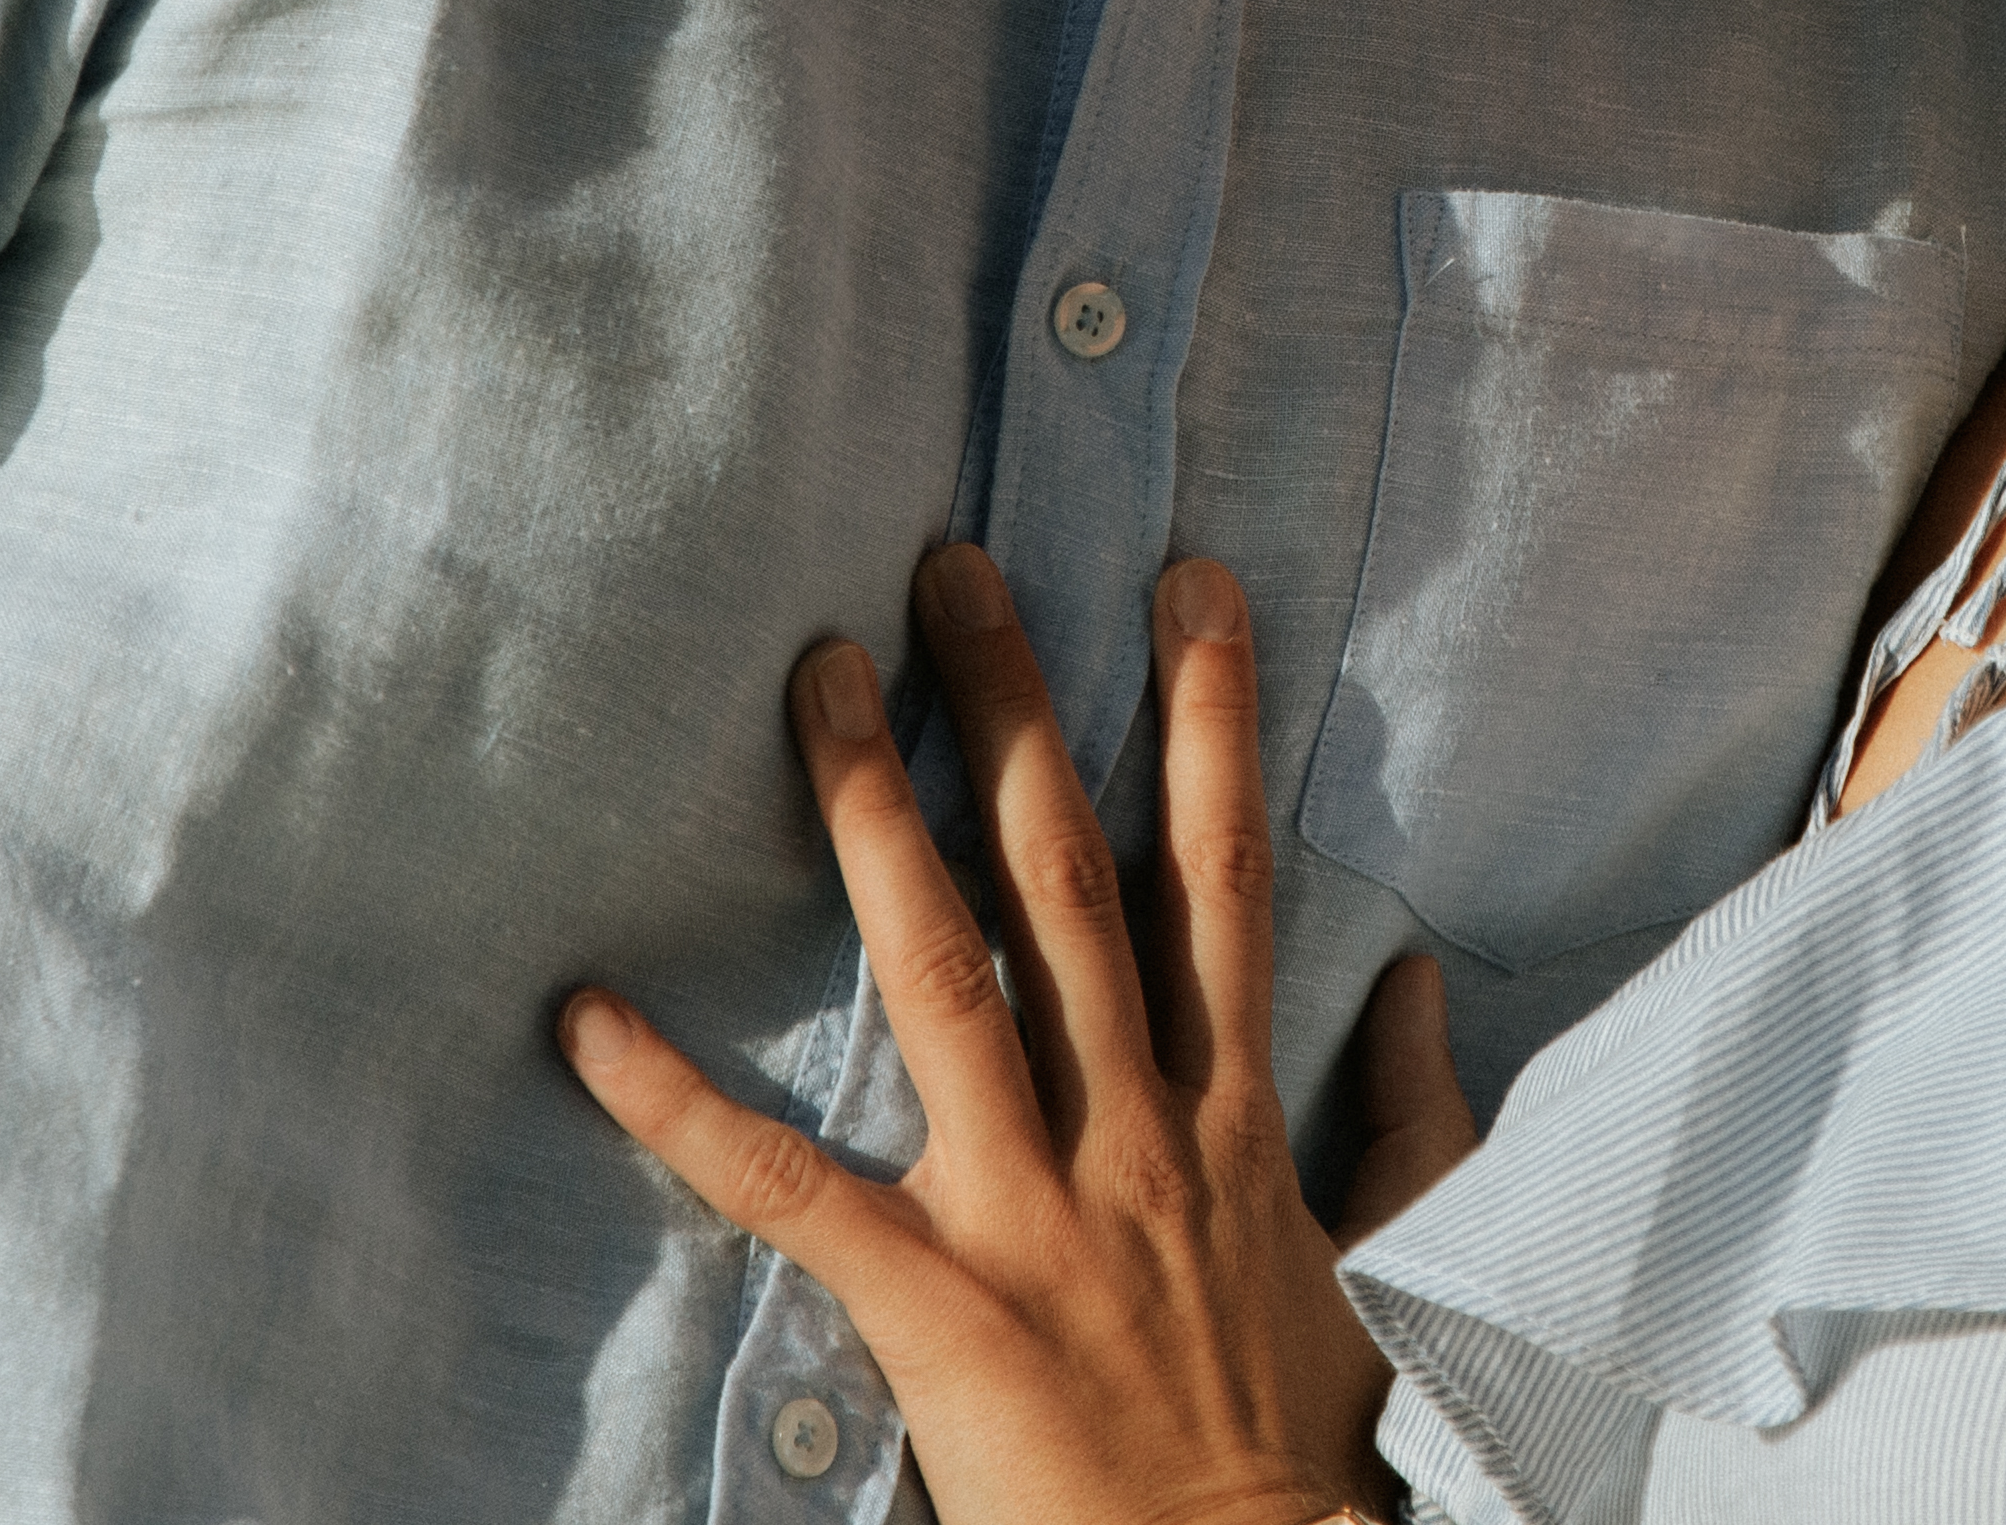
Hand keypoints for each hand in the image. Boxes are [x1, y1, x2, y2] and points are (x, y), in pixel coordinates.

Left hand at [568, 546, 1481, 1524]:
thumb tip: (1417, 985)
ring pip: (945, 971)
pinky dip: (677, 1103)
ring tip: (823, 681)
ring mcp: (1034, 1207)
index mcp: (1233, 1113)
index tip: (1187, 585)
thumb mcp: (1403, 1256)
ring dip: (880, 815)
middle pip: (1068, 877)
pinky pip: (789, 1186)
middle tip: (952, 568)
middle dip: (1017, 707)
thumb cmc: (1319, 1439)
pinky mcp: (940, 1305)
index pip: (1218, 876)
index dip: (1209, 720)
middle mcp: (1134, 1126)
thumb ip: (1414, 1116)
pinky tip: (588, 1019)